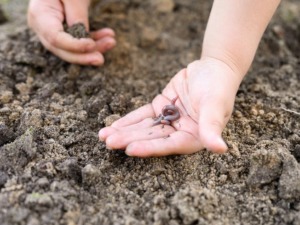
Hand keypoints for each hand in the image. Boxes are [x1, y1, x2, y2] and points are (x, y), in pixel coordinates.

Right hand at [27, 0, 115, 65]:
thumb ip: (77, 15)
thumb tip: (83, 39)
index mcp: (40, 15)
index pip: (55, 38)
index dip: (74, 46)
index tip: (91, 45)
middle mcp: (43, 26)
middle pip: (62, 49)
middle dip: (83, 56)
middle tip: (101, 59)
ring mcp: (53, 30)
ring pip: (72, 48)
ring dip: (94, 47)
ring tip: (111, 42)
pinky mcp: (65, 30)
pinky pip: (79, 40)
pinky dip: (94, 40)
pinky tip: (108, 36)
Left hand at [99, 58, 241, 156]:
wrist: (214, 67)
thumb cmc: (219, 86)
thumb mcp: (215, 105)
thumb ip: (212, 127)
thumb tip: (221, 150)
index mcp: (194, 137)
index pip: (169, 145)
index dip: (150, 148)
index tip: (130, 149)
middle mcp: (179, 132)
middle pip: (152, 138)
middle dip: (129, 139)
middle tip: (108, 142)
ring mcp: (169, 121)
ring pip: (144, 128)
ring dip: (124, 131)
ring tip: (103, 136)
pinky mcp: (161, 107)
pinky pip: (143, 115)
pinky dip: (128, 120)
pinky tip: (113, 126)